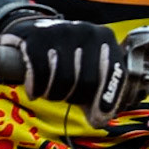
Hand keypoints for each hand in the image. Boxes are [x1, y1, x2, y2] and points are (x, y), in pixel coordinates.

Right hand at [0, 16, 127, 125]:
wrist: (33, 29)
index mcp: (106, 38)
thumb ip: (96, 94)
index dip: (109, 98)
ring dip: (54, 95)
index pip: (115, 71)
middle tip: (65, 98)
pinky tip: (34, 92)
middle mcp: (87, 31)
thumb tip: (99, 119)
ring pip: (64, 79)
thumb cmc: (66, 55)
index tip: (99, 119)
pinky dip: (36, 88)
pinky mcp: (37, 37)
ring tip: (50, 92)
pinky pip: (40, 73)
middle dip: (75, 98)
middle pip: (88, 81)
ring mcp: (62, 31)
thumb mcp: (86, 69)